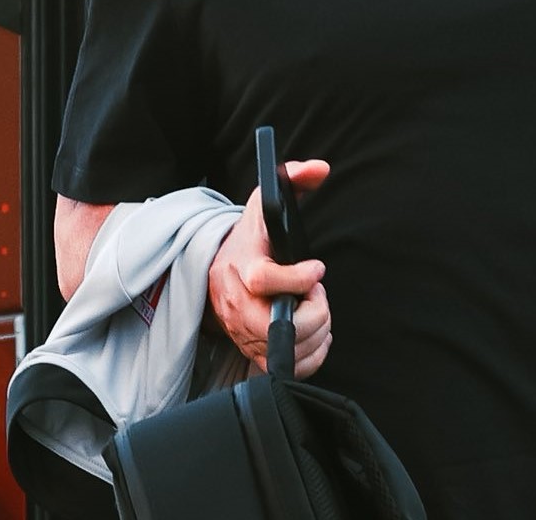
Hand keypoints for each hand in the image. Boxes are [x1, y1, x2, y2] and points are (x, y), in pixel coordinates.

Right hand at [207, 159, 331, 376]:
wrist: (214, 271)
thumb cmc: (247, 239)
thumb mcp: (263, 202)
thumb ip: (294, 179)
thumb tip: (320, 169)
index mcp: (242, 267)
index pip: (264, 279)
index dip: (297, 277)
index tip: (317, 268)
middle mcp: (239, 305)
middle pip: (280, 326)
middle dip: (314, 311)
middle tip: (316, 291)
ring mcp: (244, 332)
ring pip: (289, 349)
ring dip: (318, 331)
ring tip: (315, 307)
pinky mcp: (252, 351)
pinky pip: (288, 367)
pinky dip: (312, 355)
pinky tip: (315, 332)